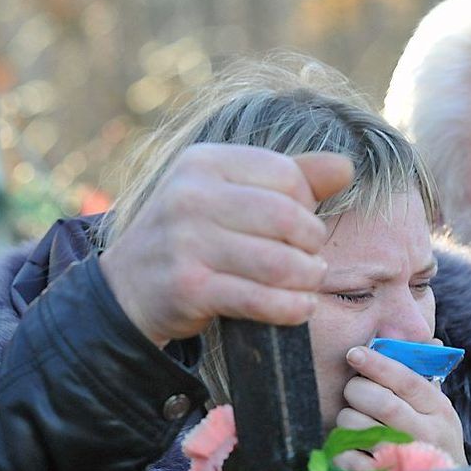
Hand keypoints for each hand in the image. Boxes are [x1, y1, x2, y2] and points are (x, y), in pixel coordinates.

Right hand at [100, 145, 351, 346]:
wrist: (126, 289)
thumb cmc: (188, 238)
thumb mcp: (224, 195)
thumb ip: (284, 178)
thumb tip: (344, 166)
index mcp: (203, 162)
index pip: (286, 175)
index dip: (307, 204)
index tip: (298, 228)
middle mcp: (190, 196)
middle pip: (288, 218)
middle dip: (312, 245)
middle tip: (310, 261)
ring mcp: (186, 243)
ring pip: (280, 262)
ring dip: (307, 279)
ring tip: (307, 284)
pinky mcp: (189, 288)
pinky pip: (261, 299)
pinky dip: (291, 308)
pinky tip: (298, 308)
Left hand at [332, 344, 467, 470]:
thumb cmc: (433, 441)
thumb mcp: (437, 411)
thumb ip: (423, 380)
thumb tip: (430, 340)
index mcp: (439, 410)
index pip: (407, 380)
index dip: (377, 364)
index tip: (354, 353)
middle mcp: (425, 433)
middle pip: (380, 401)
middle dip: (356, 390)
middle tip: (354, 392)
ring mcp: (405, 459)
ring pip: (358, 426)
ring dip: (347, 418)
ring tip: (354, 420)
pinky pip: (348, 457)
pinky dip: (341, 449)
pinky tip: (349, 446)